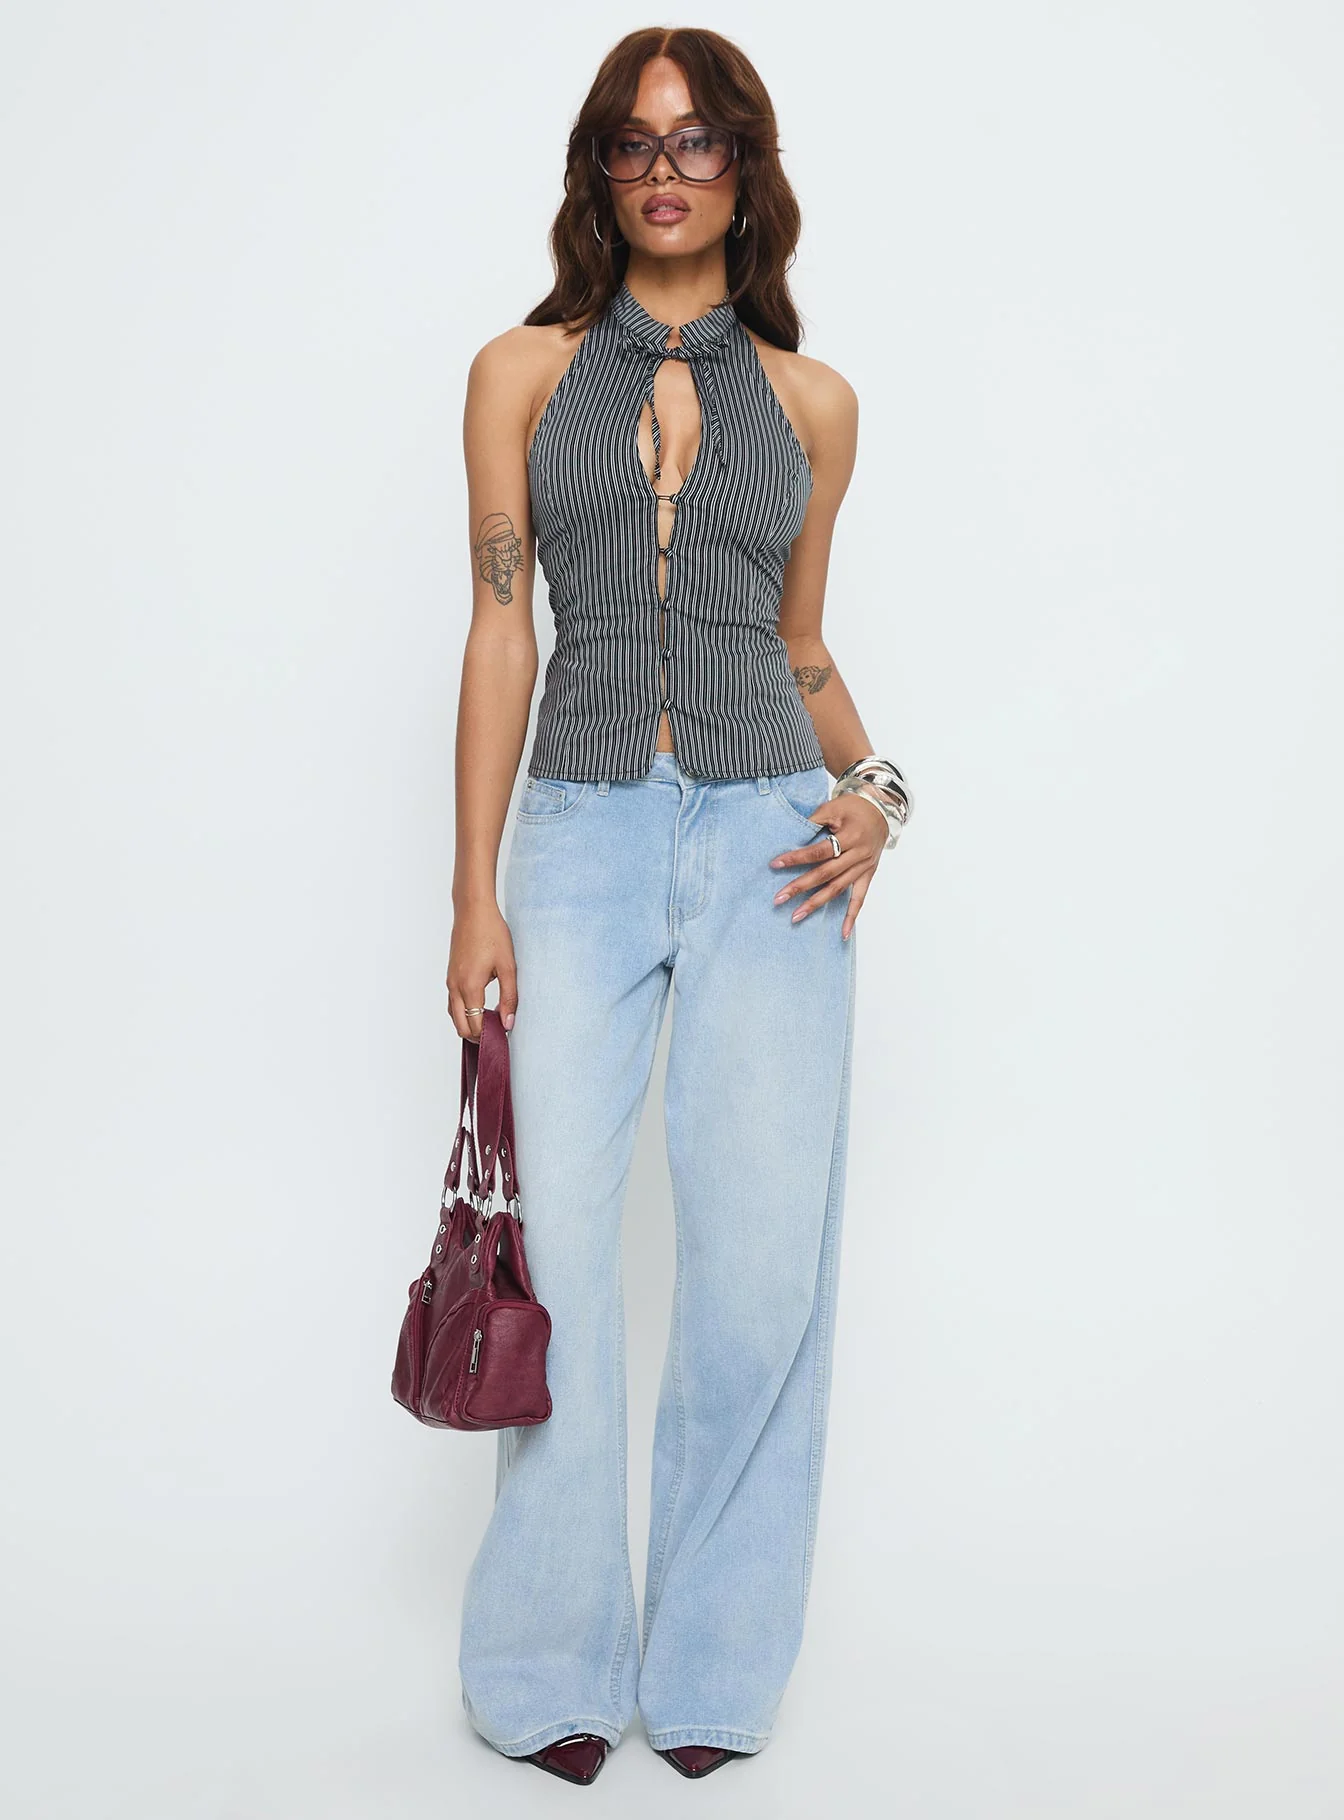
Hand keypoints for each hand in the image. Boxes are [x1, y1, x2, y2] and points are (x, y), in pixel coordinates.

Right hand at [445, 900, 517, 1040]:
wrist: (473, 911)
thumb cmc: (492, 934)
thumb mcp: (508, 966)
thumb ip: (509, 998)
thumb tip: (508, 1024)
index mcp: (470, 986)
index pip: (475, 1026)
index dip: (489, 1036)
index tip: (505, 1036)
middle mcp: (455, 987)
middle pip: (460, 1027)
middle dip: (477, 1036)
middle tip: (498, 1034)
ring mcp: (450, 981)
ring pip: (454, 1016)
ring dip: (469, 1024)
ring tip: (491, 1024)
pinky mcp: (450, 975)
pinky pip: (453, 1003)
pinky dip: (464, 1012)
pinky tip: (481, 1008)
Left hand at [769, 790, 889, 939]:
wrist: (882, 809)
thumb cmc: (854, 807)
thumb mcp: (834, 807)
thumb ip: (813, 821)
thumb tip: (789, 835)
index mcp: (850, 836)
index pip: (819, 851)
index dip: (797, 858)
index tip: (775, 864)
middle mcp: (858, 854)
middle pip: (826, 874)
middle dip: (801, 887)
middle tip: (779, 899)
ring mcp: (864, 867)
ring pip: (838, 889)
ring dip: (816, 904)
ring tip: (796, 916)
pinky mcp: (868, 875)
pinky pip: (860, 899)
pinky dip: (851, 917)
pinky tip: (842, 933)